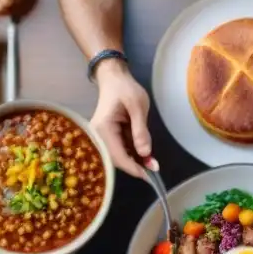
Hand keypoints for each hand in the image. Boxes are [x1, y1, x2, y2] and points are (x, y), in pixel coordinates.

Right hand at [91, 62, 155, 178]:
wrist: (114, 78)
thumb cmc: (125, 89)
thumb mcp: (137, 106)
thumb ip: (141, 131)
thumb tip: (145, 154)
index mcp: (103, 128)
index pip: (117, 155)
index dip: (134, 167)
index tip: (150, 175)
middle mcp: (98, 136)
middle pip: (116, 159)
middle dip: (136, 165)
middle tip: (155, 166)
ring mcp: (101, 138)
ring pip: (118, 156)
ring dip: (135, 160)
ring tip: (152, 161)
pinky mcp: (107, 137)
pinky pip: (119, 150)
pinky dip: (132, 153)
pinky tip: (144, 153)